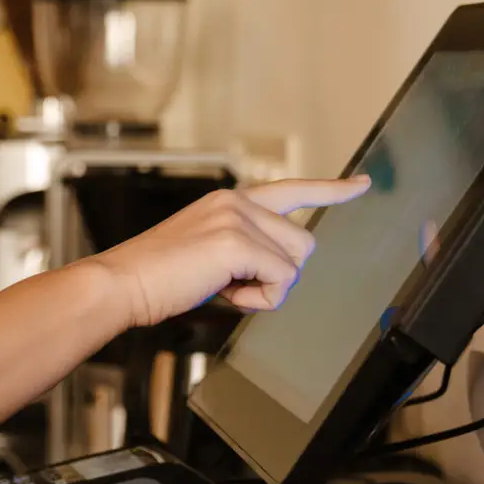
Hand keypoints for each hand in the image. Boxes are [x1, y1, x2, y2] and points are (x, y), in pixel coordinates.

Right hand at [86, 177, 372, 324]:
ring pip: (294, 263)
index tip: (360, 185)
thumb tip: (275, 269)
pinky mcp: (237, 242)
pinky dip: (258, 299)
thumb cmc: (158, 277)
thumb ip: (243, 247)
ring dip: (267, 288)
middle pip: (301, 244)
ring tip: (223, 287)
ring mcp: (237, 218)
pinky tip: (225, 294)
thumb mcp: (207, 251)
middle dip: (276, 274)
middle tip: (231, 283)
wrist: (123, 282)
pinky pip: (280, 281)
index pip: (293, 189)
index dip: (332, 190)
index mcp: (230, 200)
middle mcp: (237, 201)